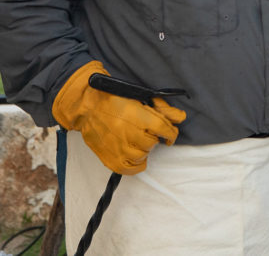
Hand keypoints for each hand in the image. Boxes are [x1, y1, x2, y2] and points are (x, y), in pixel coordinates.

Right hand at [52, 61, 186, 174]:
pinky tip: (135, 155)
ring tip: (138, 141)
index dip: (171, 132)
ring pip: (143, 155)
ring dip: (145, 149)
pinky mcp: (109, 158)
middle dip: (153, 137)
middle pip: (152, 142)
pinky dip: (137, 164)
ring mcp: (117, 147)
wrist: (87, 108)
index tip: (170, 134)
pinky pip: (130, 169)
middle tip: (146, 132)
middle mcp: (126, 132)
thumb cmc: (116, 101)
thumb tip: (181, 117)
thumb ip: (163, 108)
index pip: (162, 128)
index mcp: (135, 115)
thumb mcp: (141, 99)